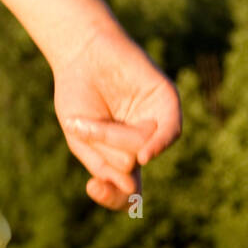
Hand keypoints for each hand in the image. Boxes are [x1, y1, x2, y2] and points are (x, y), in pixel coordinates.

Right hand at [52, 24, 181, 209]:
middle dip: (105, 151)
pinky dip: (157, 145)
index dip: (112, 197)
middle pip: (131, 169)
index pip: (128, 194)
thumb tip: (132, 188)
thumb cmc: (78, 94)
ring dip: (116, 140)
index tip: (93, 187)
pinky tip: (145, 155)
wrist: (80, 50)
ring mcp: (158, 123)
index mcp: (125, 158)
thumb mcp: (80, 138)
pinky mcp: (167, 101)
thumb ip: (102, 166)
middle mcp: (146, 144)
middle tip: (84, 127)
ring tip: (96, 121)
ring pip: (143, 152)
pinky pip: (169, 132)